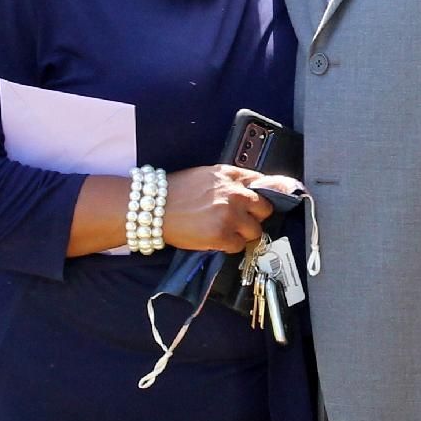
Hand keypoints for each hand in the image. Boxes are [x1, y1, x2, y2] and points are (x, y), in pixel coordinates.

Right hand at [162, 164, 277, 252]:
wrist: (152, 206)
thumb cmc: (176, 191)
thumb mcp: (207, 176)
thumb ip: (232, 182)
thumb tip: (257, 191)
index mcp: (230, 175)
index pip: (266, 183)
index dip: (267, 195)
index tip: (269, 203)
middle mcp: (234, 193)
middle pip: (266, 209)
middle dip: (255, 217)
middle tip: (240, 220)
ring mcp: (229, 215)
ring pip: (255, 231)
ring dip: (243, 234)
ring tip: (225, 231)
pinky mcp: (221, 235)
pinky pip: (239, 245)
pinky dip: (229, 246)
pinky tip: (215, 239)